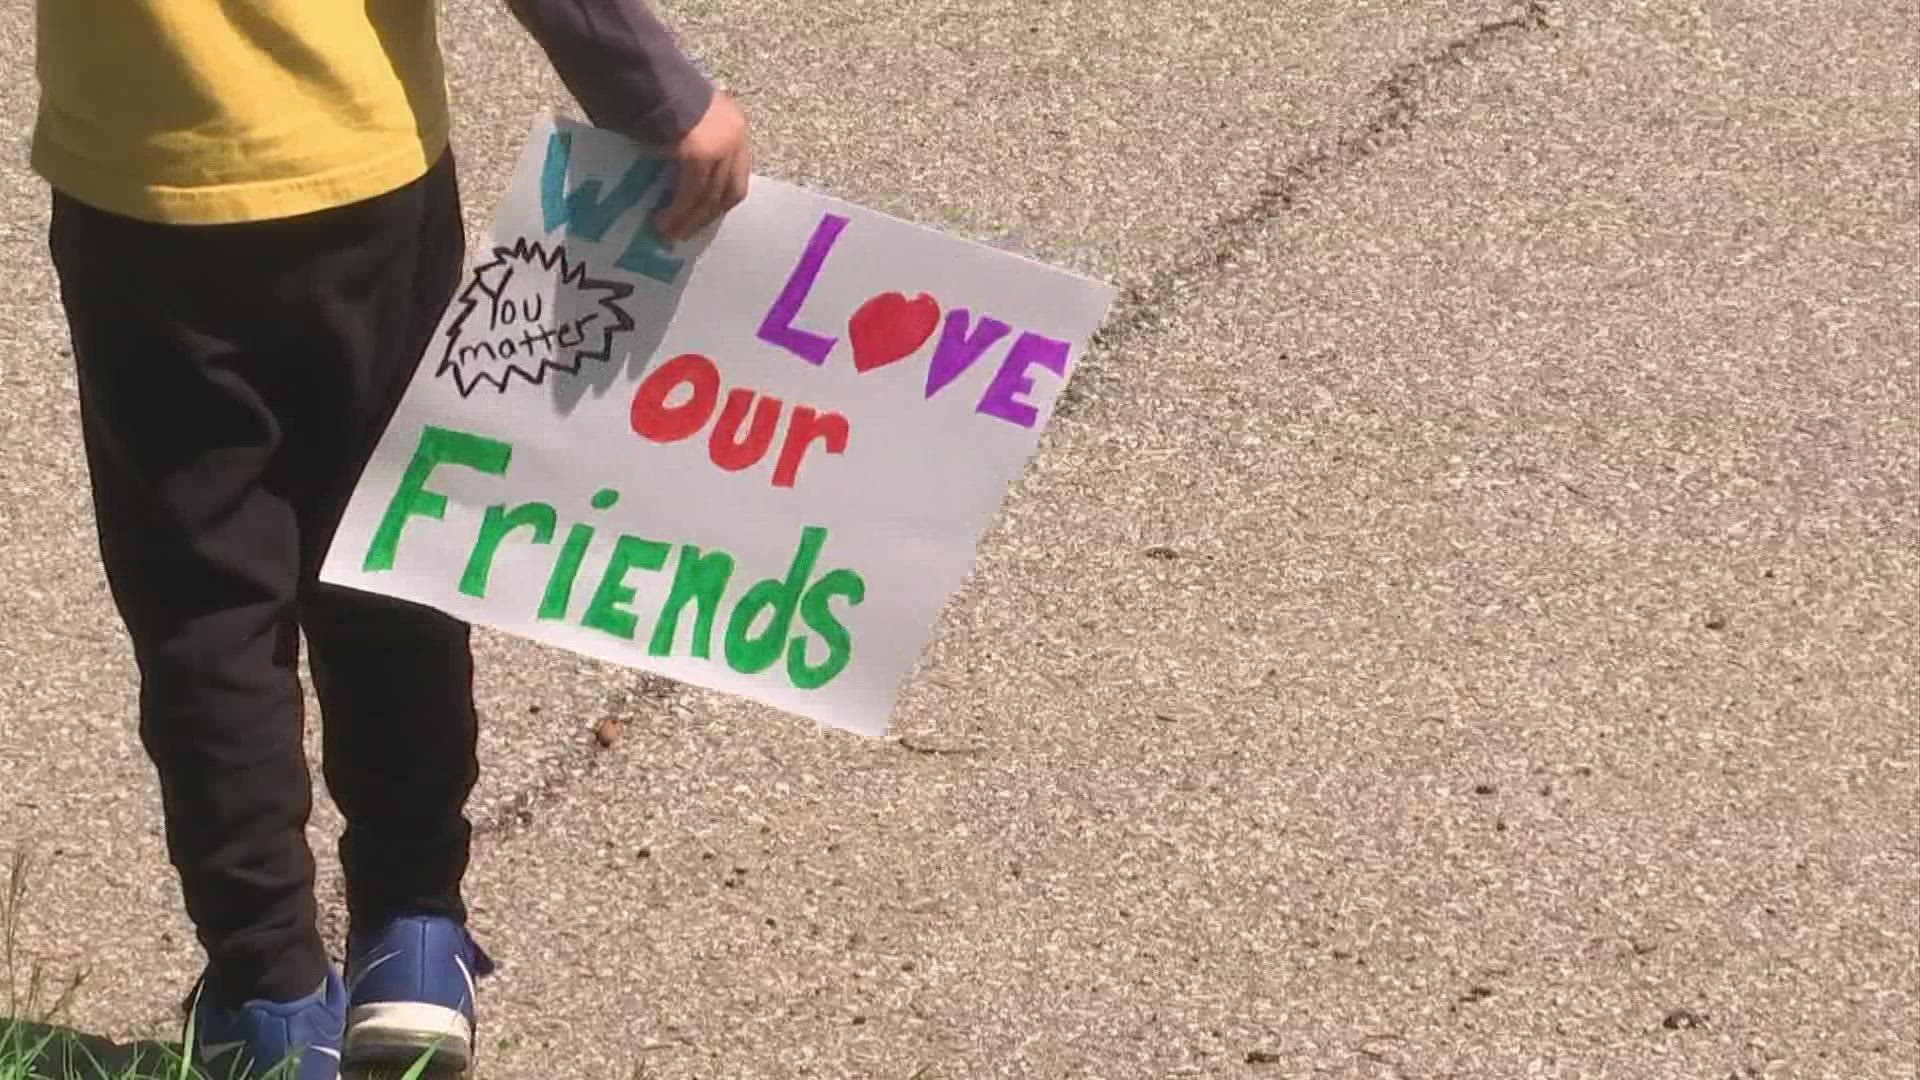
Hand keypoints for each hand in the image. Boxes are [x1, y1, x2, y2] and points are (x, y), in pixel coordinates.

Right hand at [653, 91, 750, 242]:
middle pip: (729, 191)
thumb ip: (691, 145)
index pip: (737, 176)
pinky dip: (678, 211)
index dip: (720, 202)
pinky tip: (664, 221)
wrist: (647, 74)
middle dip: (707, 217)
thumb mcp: (685, 119)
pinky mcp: (700, 154)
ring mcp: (720, 146)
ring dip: (689, 220)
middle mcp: (734, 137)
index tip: (704, 219)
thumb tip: (677, 180)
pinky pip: (691, 193)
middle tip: (686, 233)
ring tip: (669, 234)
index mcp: (734, 125)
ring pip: (710, 197)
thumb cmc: (657, 93)